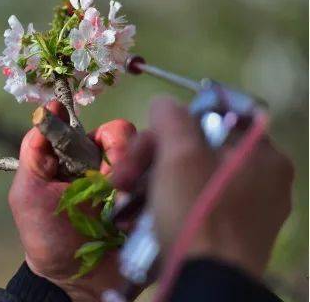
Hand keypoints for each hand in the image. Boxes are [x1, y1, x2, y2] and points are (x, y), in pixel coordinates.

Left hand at [8, 101, 142, 301]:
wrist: (76, 282)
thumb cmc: (48, 238)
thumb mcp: (28, 193)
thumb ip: (34, 152)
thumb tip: (48, 110)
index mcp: (85, 162)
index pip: (106, 132)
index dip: (106, 135)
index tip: (100, 144)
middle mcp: (114, 170)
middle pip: (134, 140)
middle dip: (123, 154)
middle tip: (111, 182)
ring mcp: (135, 187)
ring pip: (153, 157)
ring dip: (136, 174)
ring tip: (121, 204)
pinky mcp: (152, 206)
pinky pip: (165, 184)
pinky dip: (154, 191)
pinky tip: (136, 213)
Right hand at [114, 96, 293, 278]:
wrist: (206, 284)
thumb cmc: (196, 214)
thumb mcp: (179, 156)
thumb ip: (172, 118)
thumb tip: (163, 103)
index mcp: (263, 154)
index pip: (217, 118)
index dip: (178, 123)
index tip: (152, 140)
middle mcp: (263, 180)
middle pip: (199, 150)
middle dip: (153, 158)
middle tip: (123, 176)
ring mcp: (248, 209)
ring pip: (192, 178)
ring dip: (153, 181)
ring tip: (125, 197)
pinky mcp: (231, 233)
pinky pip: (196, 203)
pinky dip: (168, 203)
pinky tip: (142, 214)